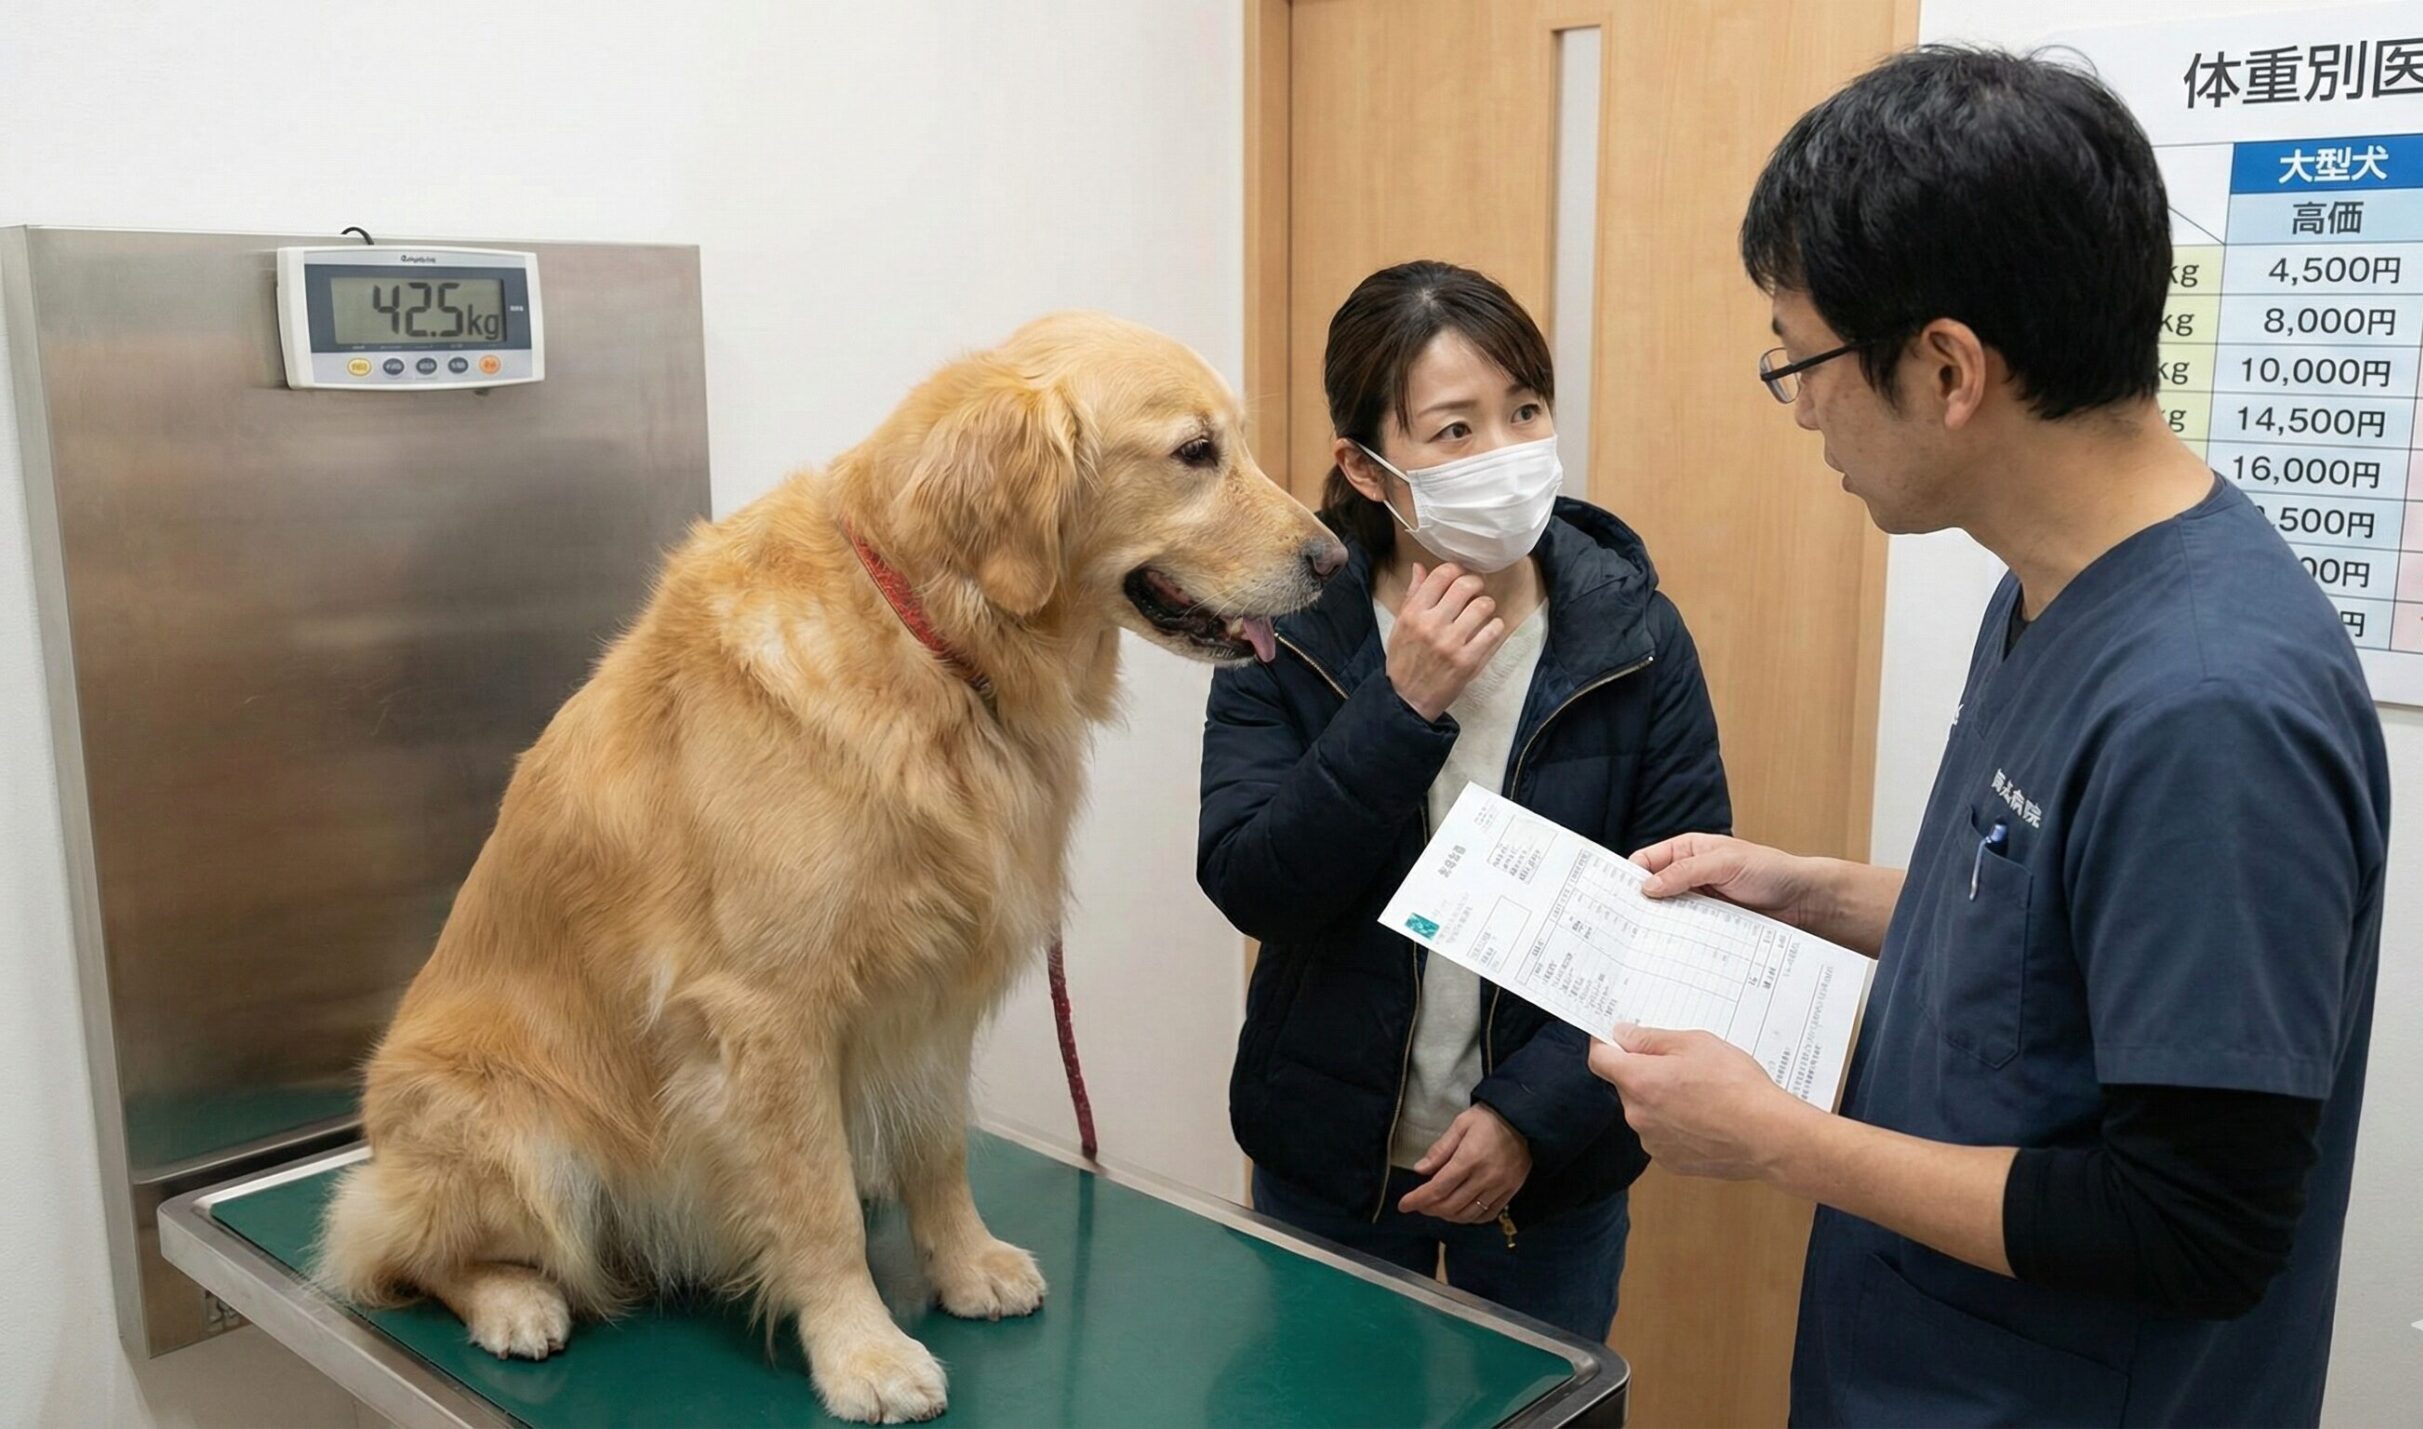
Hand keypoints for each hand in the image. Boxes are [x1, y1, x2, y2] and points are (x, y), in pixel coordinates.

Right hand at [1386, 563, 1508, 721]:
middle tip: (1476, 592)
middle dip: (1476, 584)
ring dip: (1487, 605)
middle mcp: (1431, 625)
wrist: (1407, 700)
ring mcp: (1451, 644)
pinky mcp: (1468, 661)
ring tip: (1482, 612)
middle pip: (1465, 585)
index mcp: (1413, 614)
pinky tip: (1488, 630)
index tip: (1460, 576)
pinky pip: (1493, 631)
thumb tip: (1420, 567)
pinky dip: (1495, 627)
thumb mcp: (1400, 625)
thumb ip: (1412, 595)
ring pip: (1483, 606)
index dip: (1456, 570)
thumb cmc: (1404, 660)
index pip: (1441, 575)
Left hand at [1396, 1105, 1530, 1222]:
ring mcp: (1500, 1187)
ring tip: (1437, 1208)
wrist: (1525, 1119)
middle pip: (1451, 1205)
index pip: (1438, 1188)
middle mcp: (1485, 1177)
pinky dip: (1471, 1218)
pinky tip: (1461, 1212)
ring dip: (1448, 1215)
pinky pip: (1488, 1214)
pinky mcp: (1511, 1191)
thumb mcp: (1461, 1124)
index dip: (1418, 1199)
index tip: (1403, 1205)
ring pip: (1468, 1214)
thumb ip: (1440, 1149)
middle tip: (1419, 1205)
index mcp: (1469, 1158)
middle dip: (1430, 1208)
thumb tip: (1420, 1169)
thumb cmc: (1489, 1118)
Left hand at [1587, 1024, 1813, 1179]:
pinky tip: (1705, 1118)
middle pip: (1626, 1085)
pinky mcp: (1671, 1162)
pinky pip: (1662, 1135)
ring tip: (1701, 1093)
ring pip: (1645, 1111)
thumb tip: (1622, 1034)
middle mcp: (1639, 1116)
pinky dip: (1676, 1125)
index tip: (1615, 1036)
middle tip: (1681, 1064)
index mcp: (1640, 1082)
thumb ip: (1651, 1039)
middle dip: (1644, 1072)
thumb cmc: (1737, 1087)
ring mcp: (1653, 1143)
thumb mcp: (1696, 1044)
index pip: (1599, 1059)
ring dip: (1661, 1100)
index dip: (1605, 1043)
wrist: (1770, 1136)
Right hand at [1629, 832, 1822, 926]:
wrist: (1803, 901)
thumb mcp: (1726, 863)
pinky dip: (1677, 940)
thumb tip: (1648, 887)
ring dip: (1658, 926)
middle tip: (1622, 926)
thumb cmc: (1770, 870)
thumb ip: (1686, 872)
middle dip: (1639, 906)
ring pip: (1667, 914)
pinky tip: (1668, 952)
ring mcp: (1699, 902)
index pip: (1646, 861)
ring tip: (1641, 943)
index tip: (1613, 897)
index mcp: (1686, 851)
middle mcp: (1688, 876)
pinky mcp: (1710, 925)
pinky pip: (1687, 933)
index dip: (1628, 877)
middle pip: (1652, 891)